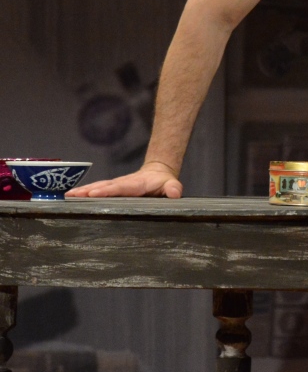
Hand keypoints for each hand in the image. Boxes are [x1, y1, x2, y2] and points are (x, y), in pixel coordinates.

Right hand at [65, 162, 182, 198]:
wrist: (158, 173)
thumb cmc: (164, 182)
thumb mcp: (171, 184)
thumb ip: (173, 188)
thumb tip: (175, 194)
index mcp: (135, 185)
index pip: (119, 188)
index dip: (106, 191)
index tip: (93, 194)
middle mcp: (122, 183)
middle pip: (103, 187)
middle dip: (88, 191)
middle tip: (73, 196)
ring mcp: (116, 185)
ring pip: (97, 187)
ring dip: (83, 191)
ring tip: (67, 196)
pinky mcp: (112, 189)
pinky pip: (97, 190)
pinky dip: (84, 193)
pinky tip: (71, 198)